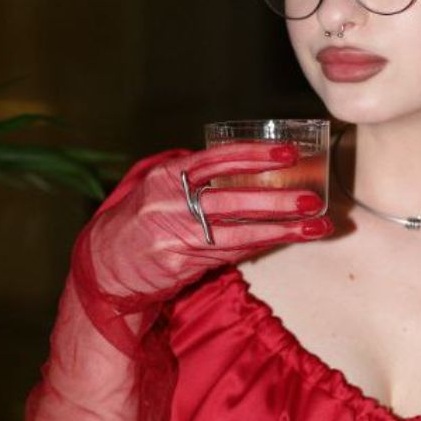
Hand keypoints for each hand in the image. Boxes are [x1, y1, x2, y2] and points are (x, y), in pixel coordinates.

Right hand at [75, 142, 331, 310]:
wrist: (104, 266)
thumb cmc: (139, 220)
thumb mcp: (157, 187)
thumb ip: (194, 176)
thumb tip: (244, 163)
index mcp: (166, 176)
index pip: (215, 159)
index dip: (254, 155)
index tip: (287, 153)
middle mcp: (171, 204)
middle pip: (232, 200)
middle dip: (276, 199)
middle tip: (311, 197)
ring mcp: (177, 236)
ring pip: (239, 232)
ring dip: (281, 230)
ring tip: (316, 226)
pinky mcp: (183, 264)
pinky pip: (231, 252)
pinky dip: (262, 245)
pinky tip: (288, 239)